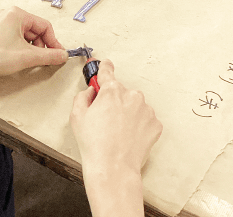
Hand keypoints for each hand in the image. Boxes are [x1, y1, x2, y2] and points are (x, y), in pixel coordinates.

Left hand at [0, 6, 67, 84]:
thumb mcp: (28, 57)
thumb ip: (49, 56)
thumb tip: (63, 55)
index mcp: (16, 14)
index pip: (44, 26)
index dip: (53, 41)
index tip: (58, 55)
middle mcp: (5, 14)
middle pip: (33, 30)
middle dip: (40, 46)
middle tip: (42, 60)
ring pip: (21, 35)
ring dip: (28, 48)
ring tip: (26, 61)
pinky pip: (9, 38)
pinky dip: (16, 48)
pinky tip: (12, 59)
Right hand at [70, 59, 161, 175]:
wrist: (114, 167)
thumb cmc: (94, 144)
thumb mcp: (76, 115)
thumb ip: (83, 96)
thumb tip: (91, 92)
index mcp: (112, 90)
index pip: (107, 71)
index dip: (104, 67)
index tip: (105, 64)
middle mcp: (132, 96)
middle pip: (121, 91)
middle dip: (113, 100)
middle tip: (104, 118)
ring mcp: (146, 110)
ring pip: (134, 105)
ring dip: (127, 112)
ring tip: (116, 131)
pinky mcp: (155, 124)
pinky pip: (145, 119)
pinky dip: (138, 125)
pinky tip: (127, 136)